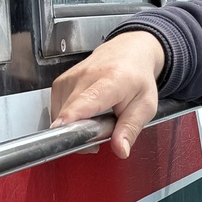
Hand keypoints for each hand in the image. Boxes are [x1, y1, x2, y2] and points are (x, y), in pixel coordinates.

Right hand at [50, 31, 166, 158]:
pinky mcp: (61, 81)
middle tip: (101, 134)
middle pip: (69, 113)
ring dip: (73, 126)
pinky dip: (68, 117)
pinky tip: (83, 114)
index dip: (72, 117)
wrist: (128, 51)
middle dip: (80, 134)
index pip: (86, 101)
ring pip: (60, 114)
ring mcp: (70, 77)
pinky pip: (57, 108)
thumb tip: (121, 150)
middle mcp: (86, 75)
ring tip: (94, 122)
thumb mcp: (145, 107)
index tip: (61, 130)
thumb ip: (131, 129)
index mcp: (110, 81)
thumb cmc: (137, 79)